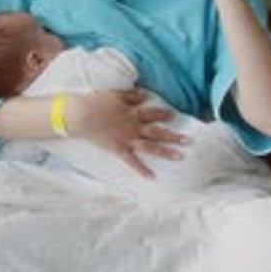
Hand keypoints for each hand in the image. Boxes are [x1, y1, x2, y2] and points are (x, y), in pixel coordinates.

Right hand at [67, 89, 189, 176]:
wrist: (82, 115)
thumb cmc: (97, 102)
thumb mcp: (116, 94)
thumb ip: (132, 95)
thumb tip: (145, 94)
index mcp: (132, 112)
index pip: (153, 113)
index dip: (164, 114)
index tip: (174, 115)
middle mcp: (134, 126)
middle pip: (157, 132)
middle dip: (174, 136)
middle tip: (189, 140)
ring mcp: (127, 139)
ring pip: (150, 147)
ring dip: (166, 151)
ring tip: (181, 156)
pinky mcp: (119, 150)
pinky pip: (133, 161)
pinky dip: (142, 170)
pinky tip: (153, 177)